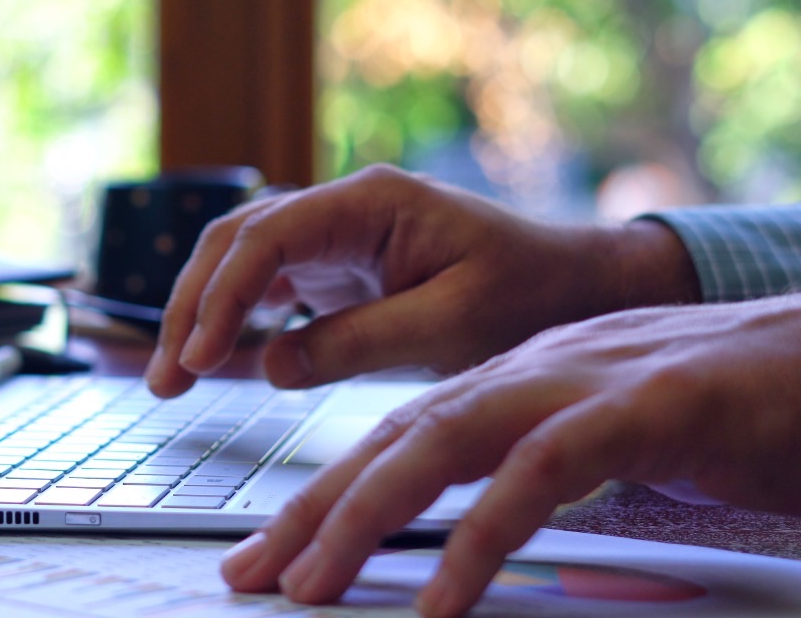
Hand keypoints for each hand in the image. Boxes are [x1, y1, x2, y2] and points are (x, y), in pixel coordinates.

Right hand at [145, 164, 698, 397]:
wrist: (579, 285)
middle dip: (192, 305)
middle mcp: (344, 208)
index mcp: (371, 203)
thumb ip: (358, 342)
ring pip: (242, 260)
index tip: (199, 356)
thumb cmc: (532, 294)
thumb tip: (270, 365)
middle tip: (168, 378)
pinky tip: (217, 357)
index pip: (267, 237)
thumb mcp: (452, 325)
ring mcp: (338, 235)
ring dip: (204, 312)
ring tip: (176, 376)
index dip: (223, 296)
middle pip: (236, 241)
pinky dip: (236, 319)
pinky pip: (269, 283)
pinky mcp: (341, 266)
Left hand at [218, 296, 800, 615]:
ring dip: (365, 517)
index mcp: (513, 382)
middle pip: (394, 439)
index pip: (395, 437)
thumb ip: (528, 468)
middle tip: (253, 574)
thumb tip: (463, 523)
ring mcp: (580, 384)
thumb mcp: (601, 442)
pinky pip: (540, 476)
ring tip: (311, 586)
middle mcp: (528, 375)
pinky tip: (443, 601)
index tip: (270, 553)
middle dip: (314, 509)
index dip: (324, 495)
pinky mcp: (642, 411)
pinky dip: (483, 537)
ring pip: (442, 443)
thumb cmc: (717, 410)